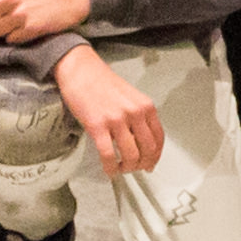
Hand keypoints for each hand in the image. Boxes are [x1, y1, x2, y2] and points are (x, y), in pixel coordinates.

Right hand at [58, 45, 167, 174]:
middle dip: (142, 165)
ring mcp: (116, 119)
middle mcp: (134, 112)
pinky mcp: (97, 126)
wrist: (81, 71)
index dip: (156, 156)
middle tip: (135, 169)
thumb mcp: (131, 97)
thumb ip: (139, 117)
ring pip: (131, 156)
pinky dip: (110, 167)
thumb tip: (141, 143)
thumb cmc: (103, 83)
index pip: (159, 138)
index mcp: (145, 106)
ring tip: (120, 169)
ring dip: (127, 168)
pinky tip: (109, 169)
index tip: (150, 164)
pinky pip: (108, 155)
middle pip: (148, 150)